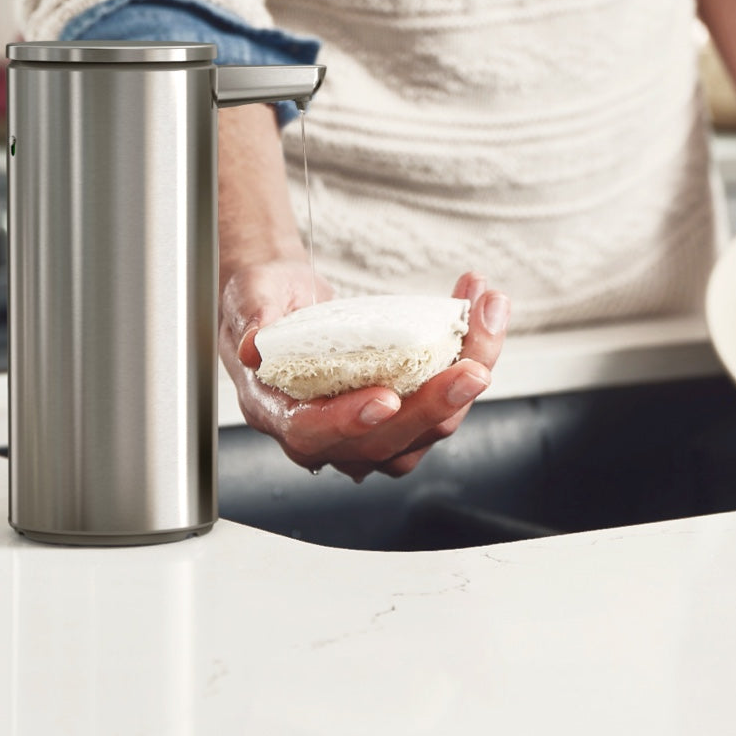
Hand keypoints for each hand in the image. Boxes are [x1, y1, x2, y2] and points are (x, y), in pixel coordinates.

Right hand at [219, 267, 509, 480]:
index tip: (385, 400)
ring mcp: (368, 429)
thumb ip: (253, 319)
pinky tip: (481, 316)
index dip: (349, 421)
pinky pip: (441, 402)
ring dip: (466, 377)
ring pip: (427, 427)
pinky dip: (468, 358)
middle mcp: (326, 433)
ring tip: (486, 316)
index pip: (313, 432)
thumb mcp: (249, 296)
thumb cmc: (264, 304)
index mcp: (280, 412)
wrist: (284, 302)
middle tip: (473, 367)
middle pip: (388, 440)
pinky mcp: (400, 411)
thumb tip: (254, 347)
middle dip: (436, 404)